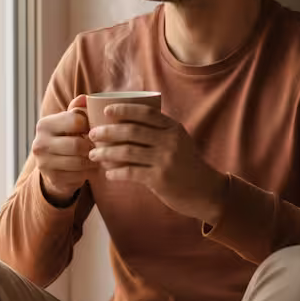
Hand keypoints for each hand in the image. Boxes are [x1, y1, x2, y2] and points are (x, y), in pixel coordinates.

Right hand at [31, 95, 98, 204]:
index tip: (93, 129)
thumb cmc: (64, 138)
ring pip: (79, 162)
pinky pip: (78, 176)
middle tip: (99, 146)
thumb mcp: (68, 122)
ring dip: (92, 160)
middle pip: (77, 144)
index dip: (89, 125)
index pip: (75, 120)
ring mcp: (44, 163)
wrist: (52, 166)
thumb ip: (77, 109)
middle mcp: (40, 143)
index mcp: (44, 124)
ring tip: (96, 156)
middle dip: (92, 146)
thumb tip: (85, 98)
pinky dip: (87, 172)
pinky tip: (88, 167)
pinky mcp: (52, 178)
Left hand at [88, 103, 227, 225]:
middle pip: (131, 131)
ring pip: (127, 152)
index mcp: (173, 128)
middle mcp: (170, 141)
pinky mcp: (160, 179)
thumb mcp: (178, 140)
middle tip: (92, 134)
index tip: (106, 111)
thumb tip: (124, 120)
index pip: (145, 112)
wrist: (206, 191)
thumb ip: (158, 130)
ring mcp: (165, 160)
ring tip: (93, 154)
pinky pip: (130, 172)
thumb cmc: (186, 164)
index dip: (124, 109)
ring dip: (106, 153)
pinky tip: (108, 173)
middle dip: (107, 132)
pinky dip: (116, 172)